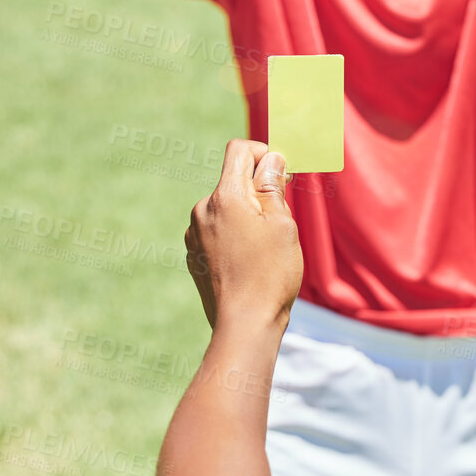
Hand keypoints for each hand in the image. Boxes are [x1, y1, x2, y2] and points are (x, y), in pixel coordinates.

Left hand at [184, 140, 302, 329]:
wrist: (245, 324)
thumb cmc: (270, 274)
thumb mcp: (282, 224)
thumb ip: (272, 186)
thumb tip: (271, 159)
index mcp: (225, 197)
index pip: (239, 151)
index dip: (264, 154)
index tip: (281, 176)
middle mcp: (202, 210)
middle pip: (233, 181)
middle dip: (258, 191)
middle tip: (280, 221)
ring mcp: (194, 234)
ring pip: (226, 208)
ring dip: (246, 216)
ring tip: (264, 249)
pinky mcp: (193, 255)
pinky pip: (217, 231)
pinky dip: (234, 236)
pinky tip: (249, 263)